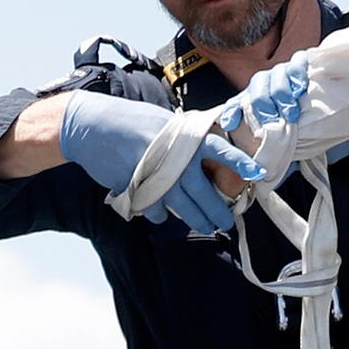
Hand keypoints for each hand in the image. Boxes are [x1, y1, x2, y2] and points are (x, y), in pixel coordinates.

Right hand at [66, 92, 261, 236]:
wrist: (92, 126)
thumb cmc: (131, 123)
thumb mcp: (165, 122)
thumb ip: (186, 141)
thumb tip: (210, 158)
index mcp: (185, 136)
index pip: (220, 150)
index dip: (239, 162)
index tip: (257, 174)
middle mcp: (175, 157)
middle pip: (205, 192)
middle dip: (218, 212)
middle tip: (226, 222)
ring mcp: (157, 175)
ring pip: (184, 208)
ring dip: (197, 220)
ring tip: (206, 226)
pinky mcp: (138, 189)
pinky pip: (157, 211)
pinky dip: (160, 214)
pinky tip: (162, 212)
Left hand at [237, 58, 348, 174]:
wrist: (347, 105)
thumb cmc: (313, 129)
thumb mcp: (292, 142)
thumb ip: (277, 147)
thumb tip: (261, 169)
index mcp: (261, 103)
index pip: (239, 103)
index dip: (232, 111)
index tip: (229, 123)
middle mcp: (271, 85)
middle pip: (256, 86)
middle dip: (262, 104)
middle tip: (273, 120)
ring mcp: (287, 73)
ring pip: (275, 74)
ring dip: (280, 93)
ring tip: (291, 111)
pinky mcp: (305, 63)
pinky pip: (297, 61)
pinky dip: (296, 72)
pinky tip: (301, 86)